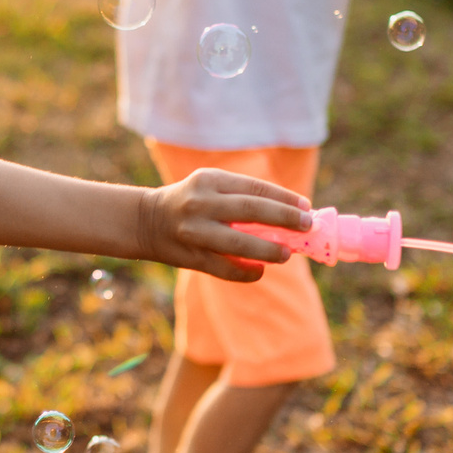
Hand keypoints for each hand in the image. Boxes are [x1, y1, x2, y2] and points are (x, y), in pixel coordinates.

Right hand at [138, 168, 311, 280]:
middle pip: (252, 210)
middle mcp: (202, 203)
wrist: (144, 221)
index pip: (256, 188)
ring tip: (287, 254)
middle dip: (285, 219)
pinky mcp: (190, 257)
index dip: (285, 198)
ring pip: (239, 244)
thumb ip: (242, 197)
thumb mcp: (210, 187)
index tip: (306, 207)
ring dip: (268, 250)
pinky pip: (225, 269)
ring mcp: (195, 232)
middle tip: (307, 227)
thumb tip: (289, 215)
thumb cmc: (189, 202)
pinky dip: (246, 272)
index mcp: (210, 180)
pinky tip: (260, 271)